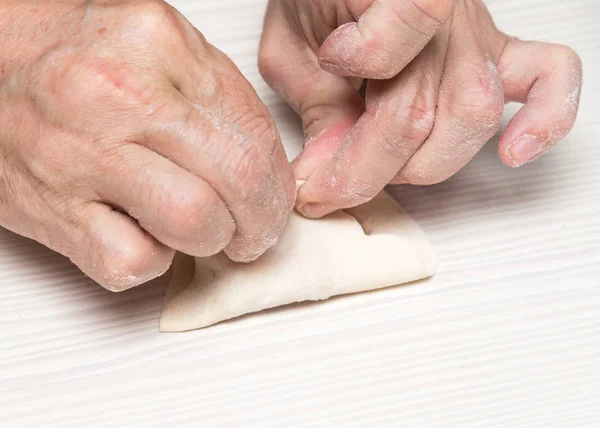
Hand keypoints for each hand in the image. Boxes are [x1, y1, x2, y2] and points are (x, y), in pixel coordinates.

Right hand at [0, 0, 294, 290]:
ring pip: (195, 224)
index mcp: (159, 45)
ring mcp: (82, 155)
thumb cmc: (73, 54)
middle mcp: (121, 96)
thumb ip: (217, 97)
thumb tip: (265, 163)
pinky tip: (143, 234)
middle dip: (262, 222)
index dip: (278, 184)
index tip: (273, 200)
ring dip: (214, 242)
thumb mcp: (158, 48)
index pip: (256, 134)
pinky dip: (151, 262)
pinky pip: (131, 262)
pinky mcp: (51, 209)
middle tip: (256, 232)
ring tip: (205, 232)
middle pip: (238, 179)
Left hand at [259, 0, 582, 217]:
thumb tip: (329, 173)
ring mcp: (475, 32)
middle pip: (424, 119)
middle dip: (371, 172)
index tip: (312, 166)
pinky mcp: (495, 47)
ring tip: (381, 167)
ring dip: (423, 164)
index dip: (349, 152)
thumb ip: (314, 108)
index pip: (390, 98)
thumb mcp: (290, 50)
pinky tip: (514, 151)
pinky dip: (546, 118)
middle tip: (328, 187)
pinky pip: (550, 75)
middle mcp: (444, 13)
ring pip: (472, 118)